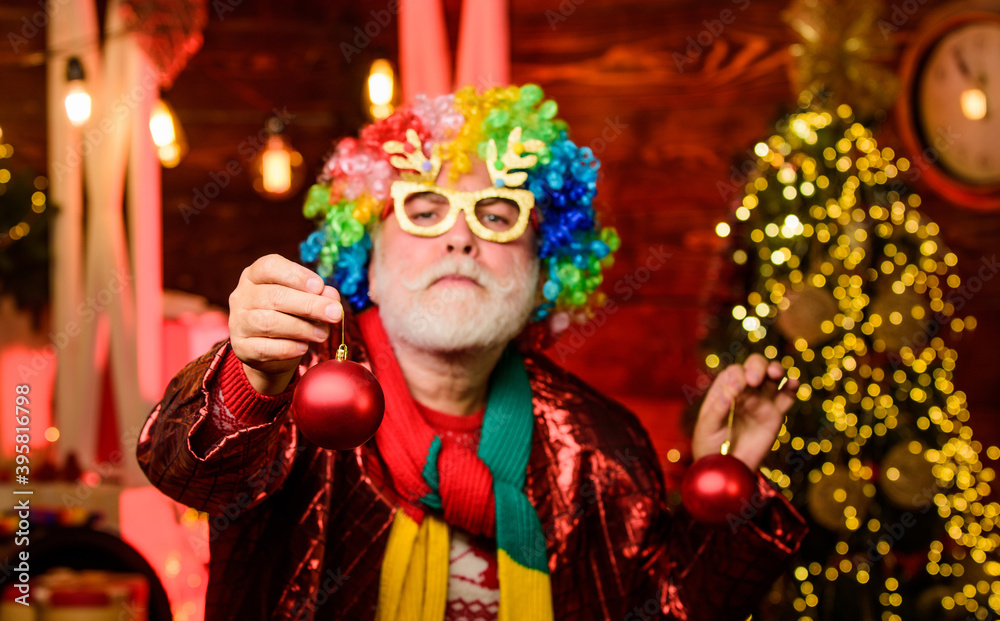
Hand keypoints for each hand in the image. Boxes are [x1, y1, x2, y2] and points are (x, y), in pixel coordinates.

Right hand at [228, 254, 342, 394]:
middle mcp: (242, 295)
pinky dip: (288, 348)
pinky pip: (264, 348)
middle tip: (335, 314)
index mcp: (255, 275)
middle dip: (309, 305)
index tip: (319, 286)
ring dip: (301, 328)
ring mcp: (238, 322)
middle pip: (274, 296)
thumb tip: (332, 297)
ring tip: (323, 334)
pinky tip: (304, 347)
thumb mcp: (304, 300)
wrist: (271, 351)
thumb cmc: (289, 316)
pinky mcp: (241, 347)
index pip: (269, 266)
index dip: (296, 275)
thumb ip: (318, 295)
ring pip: (268, 322)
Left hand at [691, 354, 798, 470]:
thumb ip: (718, 409)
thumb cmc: (710, 444)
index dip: (738, 376)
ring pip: (773, 377)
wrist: (726, 468)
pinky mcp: (776, 414)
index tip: (737, 389)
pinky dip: (792, 387)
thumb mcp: (707, 427)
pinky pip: (787, 396)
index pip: (735, 372)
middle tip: (754, 379)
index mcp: (725, 388)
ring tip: (775, 373)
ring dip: (776, 369)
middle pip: (756, 367)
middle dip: (757, 366)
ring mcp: (762, 400)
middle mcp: (745, 390)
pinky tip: (793, 383)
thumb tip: (730, 391)